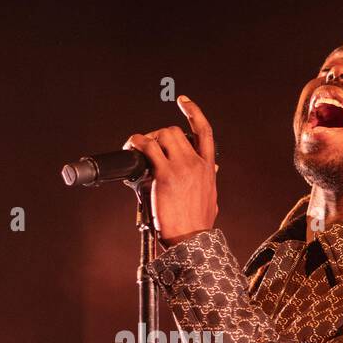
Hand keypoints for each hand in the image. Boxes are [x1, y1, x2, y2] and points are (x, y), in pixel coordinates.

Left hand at [123, 96, 217, 244]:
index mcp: (208, 168)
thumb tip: (211, 173)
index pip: (205, 131)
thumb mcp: (210, 198)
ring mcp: (181, 167)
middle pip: (175, 132)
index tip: (184, 103)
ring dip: (148, 140)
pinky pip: (147, 148)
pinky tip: (131, 147)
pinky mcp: (164, 175)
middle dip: (159, 135)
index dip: (194, 113)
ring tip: (139, 151)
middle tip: (149, 147)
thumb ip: (209, 182)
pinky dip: (136, 143)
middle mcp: (196, 163)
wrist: (192, 240)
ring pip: (162, 135)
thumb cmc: (197, 225)